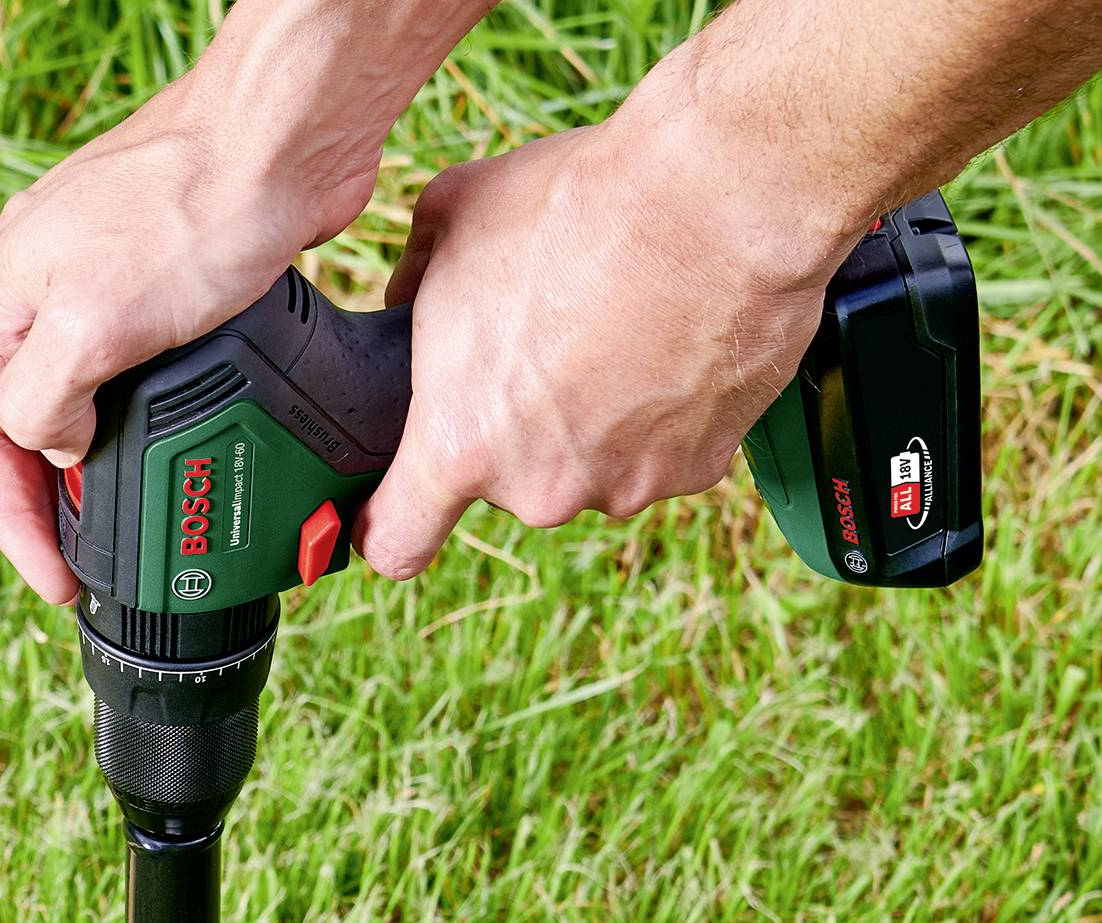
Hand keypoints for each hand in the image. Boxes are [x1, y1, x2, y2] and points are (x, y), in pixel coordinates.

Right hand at [0, 66, 381, 603]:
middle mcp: (32, 289)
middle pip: (16, 419)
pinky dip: (138, 420)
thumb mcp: (92, 325)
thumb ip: (44, 402)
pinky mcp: (155, 280)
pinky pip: (127, 369)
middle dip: (46, 499)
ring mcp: (93, 282)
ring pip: (74, 395)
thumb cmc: (190, 208)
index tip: (57, 579)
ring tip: (124, 520)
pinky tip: (167, 445)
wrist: (285, 136)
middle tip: (87, 562)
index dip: (11, 520)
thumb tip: (53, 449)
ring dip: (91, 462)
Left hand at [353, 120, 855, 579]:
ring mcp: (624, 486)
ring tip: (615, 328)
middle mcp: (540, 488)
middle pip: (507, 481)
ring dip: (592, 418)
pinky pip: (661, 452)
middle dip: (514, 426)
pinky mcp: (700, 469)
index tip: (388, 513)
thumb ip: (411, 282)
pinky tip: (669, 345)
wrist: (716, 201)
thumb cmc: (576, 205)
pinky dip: (662, 412)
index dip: (385, 529)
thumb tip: (406, 301)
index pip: (397, 543)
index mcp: (460, 444)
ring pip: (587, 467)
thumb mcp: (450, 218)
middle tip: (544, 339)